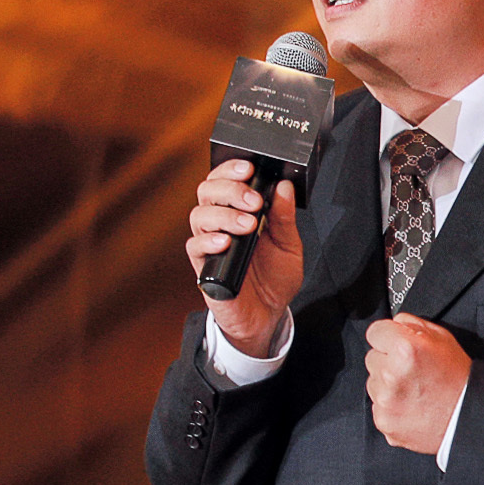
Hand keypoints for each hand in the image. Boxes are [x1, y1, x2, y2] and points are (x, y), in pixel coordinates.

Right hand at [187, 159, 302, 355]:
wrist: (268, 315)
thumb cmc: (275, 279)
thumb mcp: (289, 245)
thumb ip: (285, 217)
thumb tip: (284, 187)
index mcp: (239, 212)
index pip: (226, 181)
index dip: (231, 170)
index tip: (249, 168)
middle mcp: (220, 224)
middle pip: (208, 191)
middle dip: (231, 190)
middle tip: (254, 201)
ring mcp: (210, 244)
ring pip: (199, 215)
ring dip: (223, 214)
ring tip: (248, 224)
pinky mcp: (203, 266)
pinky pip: (194, 247)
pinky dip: (208, 241)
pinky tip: (225, 242)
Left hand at [365, 313, 471, 454]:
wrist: (467, 416)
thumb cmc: (459, 379)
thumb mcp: (443, 339)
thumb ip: (412, 325)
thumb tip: (394, 323)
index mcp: (405, 348)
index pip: (375, 332)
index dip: (388, 337)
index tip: (396, 345)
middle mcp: (391, 374)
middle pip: (372, 358)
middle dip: (388, 362)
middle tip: (413, 371)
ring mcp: (386, 400)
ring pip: (373, 383)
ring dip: (388, 385)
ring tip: (414, 390)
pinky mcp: (384, 420)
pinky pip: (377, 406)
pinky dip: (391, 406)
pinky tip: (411, 406)